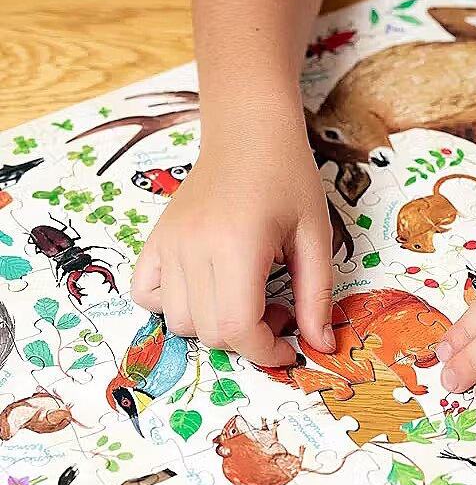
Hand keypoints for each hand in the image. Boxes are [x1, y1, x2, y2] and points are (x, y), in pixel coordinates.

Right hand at [131, 119, 334, 365]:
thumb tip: (321, 346)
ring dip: (216, 326)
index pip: (237, 327)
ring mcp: (168, 243)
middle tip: (277, 309)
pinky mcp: (156, 240)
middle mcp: (193, 246)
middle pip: (211, 331)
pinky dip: (175, 307)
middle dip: (249, 339)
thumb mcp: (316, 238)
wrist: (250, 132)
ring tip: (247, 297)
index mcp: (237, 245)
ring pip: (180, 322)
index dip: (266, 352)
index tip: (290, 347)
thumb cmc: (289, 179)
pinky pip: (147, 295)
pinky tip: (207, 290)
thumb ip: (317, 297)